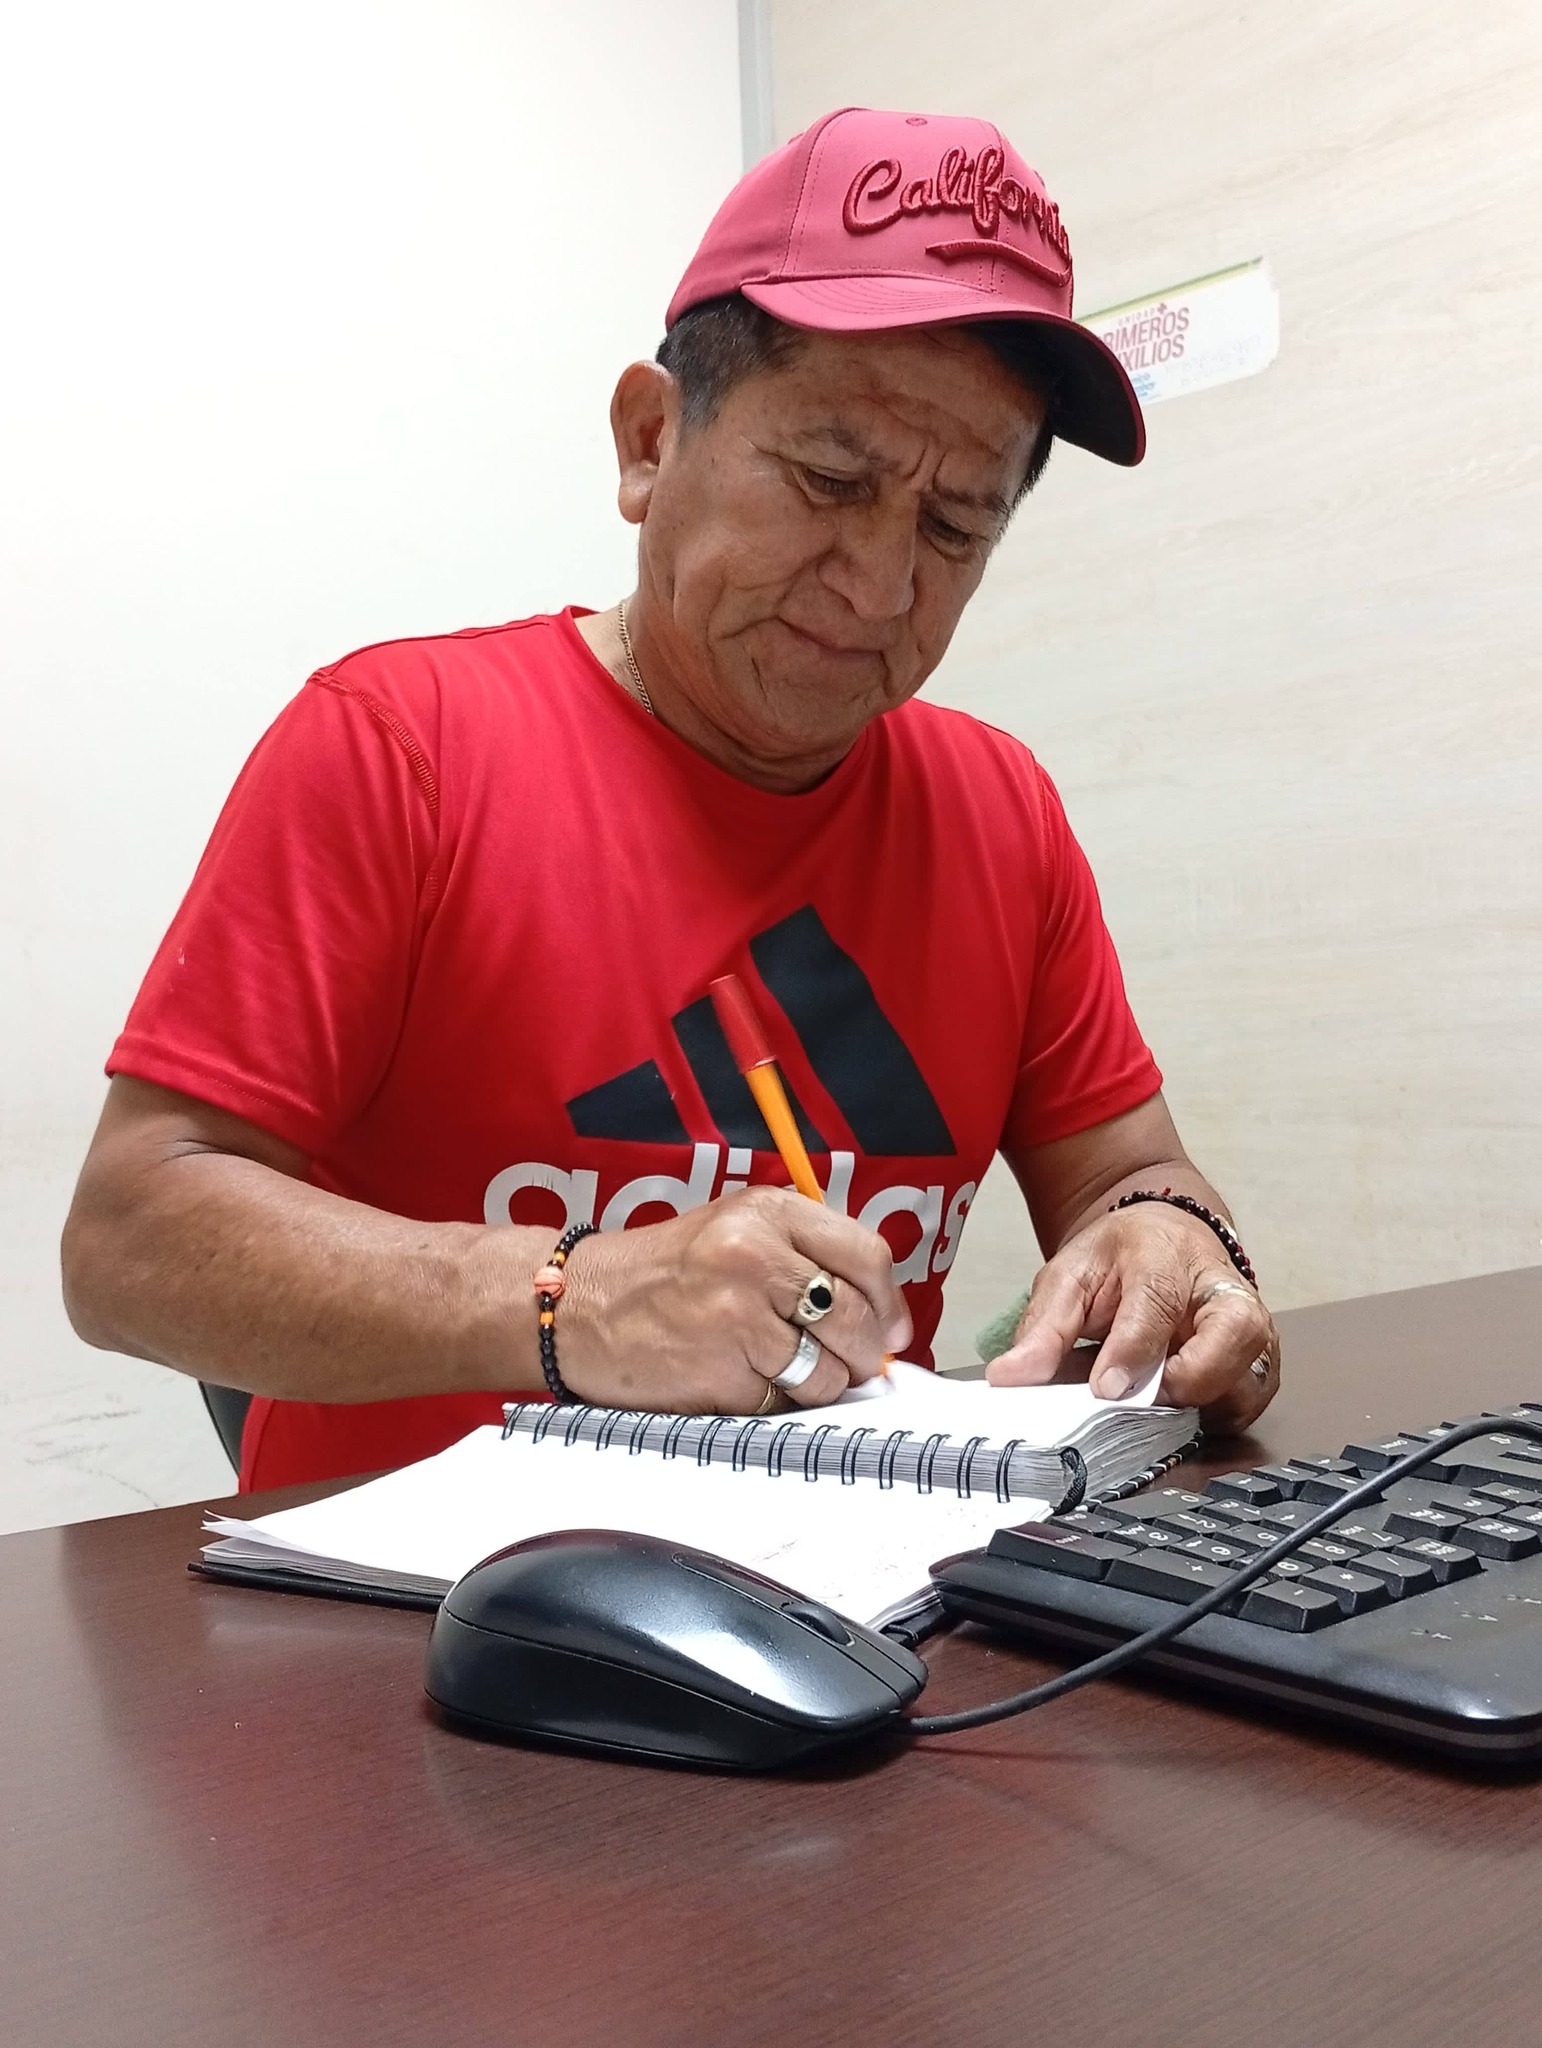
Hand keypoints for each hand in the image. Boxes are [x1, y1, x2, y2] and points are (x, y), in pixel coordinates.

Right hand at [557, 1187, 911, 1413]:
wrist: (576, 1304)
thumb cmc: (660, 1272)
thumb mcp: (733, 1229)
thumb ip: (805, 1256)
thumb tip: (882, 1316)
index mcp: (767, 1213)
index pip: (867, 1257)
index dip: (888, 1303)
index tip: (891, 1329)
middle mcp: (756, 1257)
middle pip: (855, 1321)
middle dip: (863, 1353)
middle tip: (849, 1361)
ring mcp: (738, 1318)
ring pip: (827, 1374)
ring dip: (817, 1385)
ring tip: (781, 1370)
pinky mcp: (719, 1373)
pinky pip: (782, 1404)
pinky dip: (772, 1403)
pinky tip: (741, 1381)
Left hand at [985, 1204, 1278, 1432]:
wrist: (1164, 1239)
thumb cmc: (1120, 1260)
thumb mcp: (1069, 1278)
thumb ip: (1042, 1329)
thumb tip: (1009, 1377)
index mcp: (1164, 1254)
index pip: (1157, 1302)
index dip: (1133, 1351)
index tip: (1106, 1390)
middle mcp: (1221, 1288)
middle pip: (1234, 1335)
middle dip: (1191, 1380)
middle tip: (1145, 1401)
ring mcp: (1250, 1326)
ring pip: (1251, 1379)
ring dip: (1203, 1407)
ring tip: (1157, 1408)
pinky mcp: (1260, 1362)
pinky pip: (1249, 1404)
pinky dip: (1214, 1419)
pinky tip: (1178, 1414)